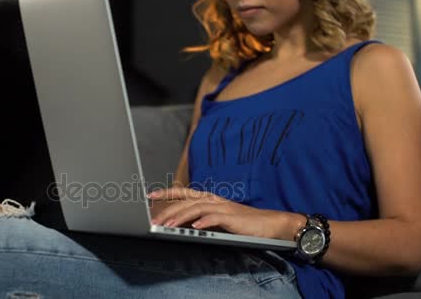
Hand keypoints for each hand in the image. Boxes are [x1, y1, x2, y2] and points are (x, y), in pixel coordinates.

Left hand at [148, 187, 298, 239]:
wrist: (270, 224)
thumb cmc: (243, 223)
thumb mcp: (218, 219)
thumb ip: (201, 218)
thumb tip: (180, 224)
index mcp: (210, 198)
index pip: (184, 192)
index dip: (167, 192)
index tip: (150, 195)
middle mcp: (214, 199)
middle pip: (187, 201)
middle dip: (168, 209)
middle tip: (153, 219)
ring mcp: (224, 207)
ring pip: (198, 208)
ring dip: (181, 217)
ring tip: (168, 225)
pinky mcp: (234, 218)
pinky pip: (216, 218)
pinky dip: (204, 222)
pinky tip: (195, 227)